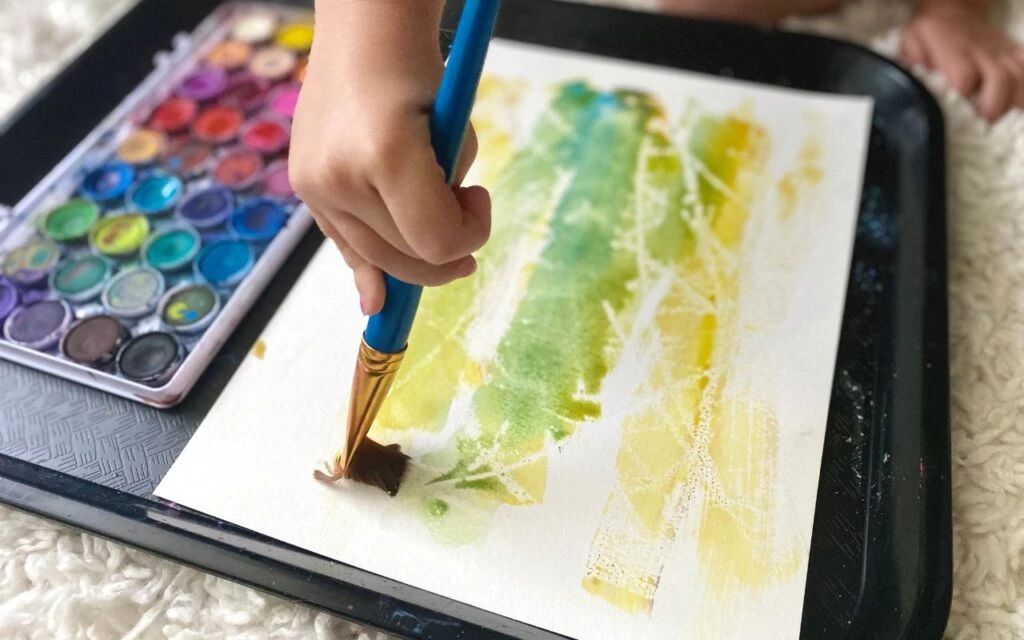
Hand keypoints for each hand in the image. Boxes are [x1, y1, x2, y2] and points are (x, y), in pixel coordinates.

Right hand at [290, 0, 490, 314]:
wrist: (365, 33)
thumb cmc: (419, 75)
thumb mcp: (454, 134)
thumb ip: (447, 200)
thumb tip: (427, 270)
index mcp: (386, 153)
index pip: (437, 239)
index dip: (470, 234)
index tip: (479, 198)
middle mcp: (339, 174)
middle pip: (405, 258)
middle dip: (445, 249)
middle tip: (465, 211)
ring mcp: (314, 184)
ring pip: (375, 258)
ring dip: (412, 252)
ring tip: (428, 210)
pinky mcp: (303, 186)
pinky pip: (345, 243)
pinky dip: (368, 265)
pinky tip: (376, 299)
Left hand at [902, 0, 1023, 120]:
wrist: (954, 12)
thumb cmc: (929, 35)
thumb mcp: (911, 43)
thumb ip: (911, 65)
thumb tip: (912, 89)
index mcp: (954, 51)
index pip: (964, 78)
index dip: (962, 101)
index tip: (956, 119)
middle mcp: (983, 51)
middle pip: (1000, 80)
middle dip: (993, 108)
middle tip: (982, 126)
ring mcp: (1003, 52)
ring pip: (1020, 79)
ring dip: (1014, 104)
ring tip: (1001, 121)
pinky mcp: (1015, 54)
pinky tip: (1015, 107)